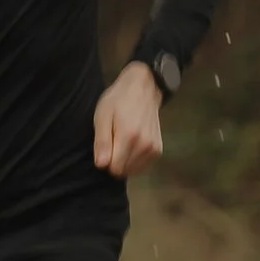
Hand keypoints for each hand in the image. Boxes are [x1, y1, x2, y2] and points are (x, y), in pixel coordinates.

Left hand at [94, 59, 165, 176]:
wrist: (143, 88)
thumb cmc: (118, 100)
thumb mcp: (102, 116)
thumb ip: (102, 142)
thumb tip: (101, 165)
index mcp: (129, 136)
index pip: (114, 168)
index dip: (105, 161)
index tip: (104, 147)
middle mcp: (144, 145)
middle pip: (123, 171)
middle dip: (114, 161)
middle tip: (113, 141)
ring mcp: (153, 148)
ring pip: (132, 171)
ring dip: (125, 161)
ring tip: (122, 141)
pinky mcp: (158, 150)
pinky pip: (142, 166)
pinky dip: (134, 160)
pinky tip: (131, 145)